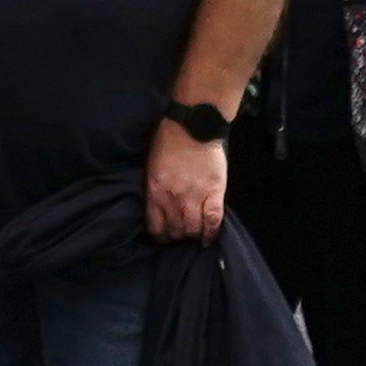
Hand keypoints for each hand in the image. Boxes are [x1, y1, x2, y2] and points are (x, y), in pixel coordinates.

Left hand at [142, 114, 226, 242]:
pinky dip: (211, 232)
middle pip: (175, 230)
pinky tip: (208, 239)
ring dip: (191, 235)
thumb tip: (156, 205)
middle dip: (175, 236)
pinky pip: (213, 220)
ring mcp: (195, 197)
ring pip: (192, 229)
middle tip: (178, 235)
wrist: (193, 126)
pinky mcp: (214, 193)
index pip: (155, 225)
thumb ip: (154, 187)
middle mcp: (173, 198)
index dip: (159, 236)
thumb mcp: (151, 165)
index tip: (162, 237)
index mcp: (156, 191)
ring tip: (193, 235)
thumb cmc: (169, 140)